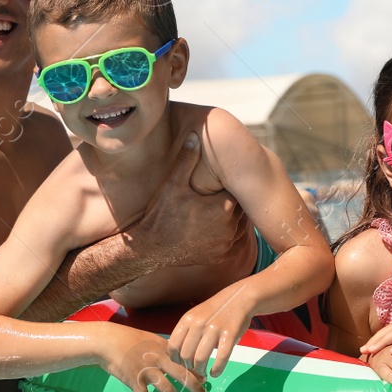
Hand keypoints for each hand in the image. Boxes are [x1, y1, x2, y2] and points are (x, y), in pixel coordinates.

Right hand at [102, 329, 206, 391]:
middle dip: (195, 387)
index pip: (186, 361)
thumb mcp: (152, 340)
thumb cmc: (130, 340)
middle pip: (182, 375)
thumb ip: (166, 349)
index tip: (205, 380)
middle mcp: (159, 360)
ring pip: (167, 389)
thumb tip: (180, 359)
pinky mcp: (134, 380)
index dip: (197, 371)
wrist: (109, 341)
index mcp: (165, 349)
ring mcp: (147, 371)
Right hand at [130, 132, 252, 269]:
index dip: (232, 184)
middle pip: (241, 208)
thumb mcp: (172, 184)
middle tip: (221, 193)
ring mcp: (226, 243)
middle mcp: (230, 227)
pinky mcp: (221, 255)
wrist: (150, 249)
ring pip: (240, 225)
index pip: (239, 190)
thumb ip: (187, 160)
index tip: (224, 180)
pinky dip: (227, 233)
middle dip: (232, 200)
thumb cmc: (161, 215)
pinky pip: (232, 241)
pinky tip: (214, 226)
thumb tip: (195, 135)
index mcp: (223, 207)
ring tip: (218, 208)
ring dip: (232, 217)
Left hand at [169, 284, 257, 377]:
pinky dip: (217, 370)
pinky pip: (221, 358)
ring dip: (201, 371)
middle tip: (194, 371)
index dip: (175, 359)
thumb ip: (186, 332)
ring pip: (200, 359)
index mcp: (187, 319)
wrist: (239, 298)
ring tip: (204, 373)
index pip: (173, 346)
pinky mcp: (230, 335)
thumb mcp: (196, 316)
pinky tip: (215, 373)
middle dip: (189, 368)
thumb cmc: (215, 311)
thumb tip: (178, 355)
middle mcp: (198, 324)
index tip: (182, 364)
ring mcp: (214, 329)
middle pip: (185, 355)